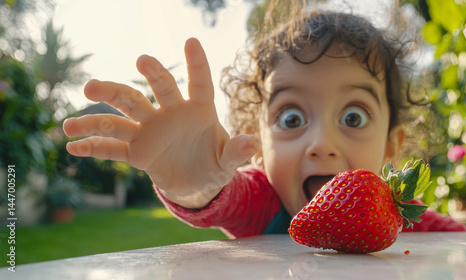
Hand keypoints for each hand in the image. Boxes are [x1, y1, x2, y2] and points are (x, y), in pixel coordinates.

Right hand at [63, 38, 258, 207]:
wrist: (197, 181)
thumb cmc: (215, 163)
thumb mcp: (229, 162)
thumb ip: (237, 151)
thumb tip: (252, 143)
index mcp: (198, 110)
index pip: (198, 83)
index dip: (196, 63)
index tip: (191, 40)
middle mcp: (169, 114)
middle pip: (152, 91)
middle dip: (147, 77)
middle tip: (141, 60)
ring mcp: (150, 131)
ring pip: (123, 115)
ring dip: (101, 111)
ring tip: (77, 108)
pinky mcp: (137, 152)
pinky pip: (113, 148)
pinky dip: (93, 147)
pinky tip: (72, 145)